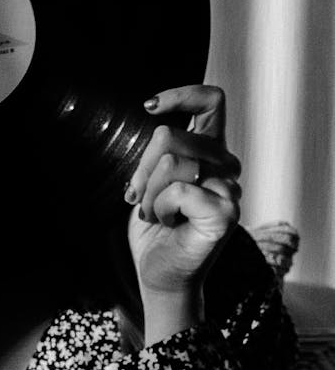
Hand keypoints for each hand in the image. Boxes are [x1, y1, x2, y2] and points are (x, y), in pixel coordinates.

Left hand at [124, 85, 240, 306]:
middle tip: (139, 198)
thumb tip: (158, 123)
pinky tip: (167, 224)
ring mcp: (229, 189)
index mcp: (209, 152)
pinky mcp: (225, 213)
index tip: (149, 106)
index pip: (211, 101)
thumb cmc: (154, 228)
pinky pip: (177, 190)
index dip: (182, 95)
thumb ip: (160, 152)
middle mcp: (225, 166)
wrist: (159, 274)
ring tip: (156, 215)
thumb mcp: (149, 180)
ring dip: (147, 193)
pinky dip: (159, 209)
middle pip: (169, 135)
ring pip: (170, 162)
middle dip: (140, 169)